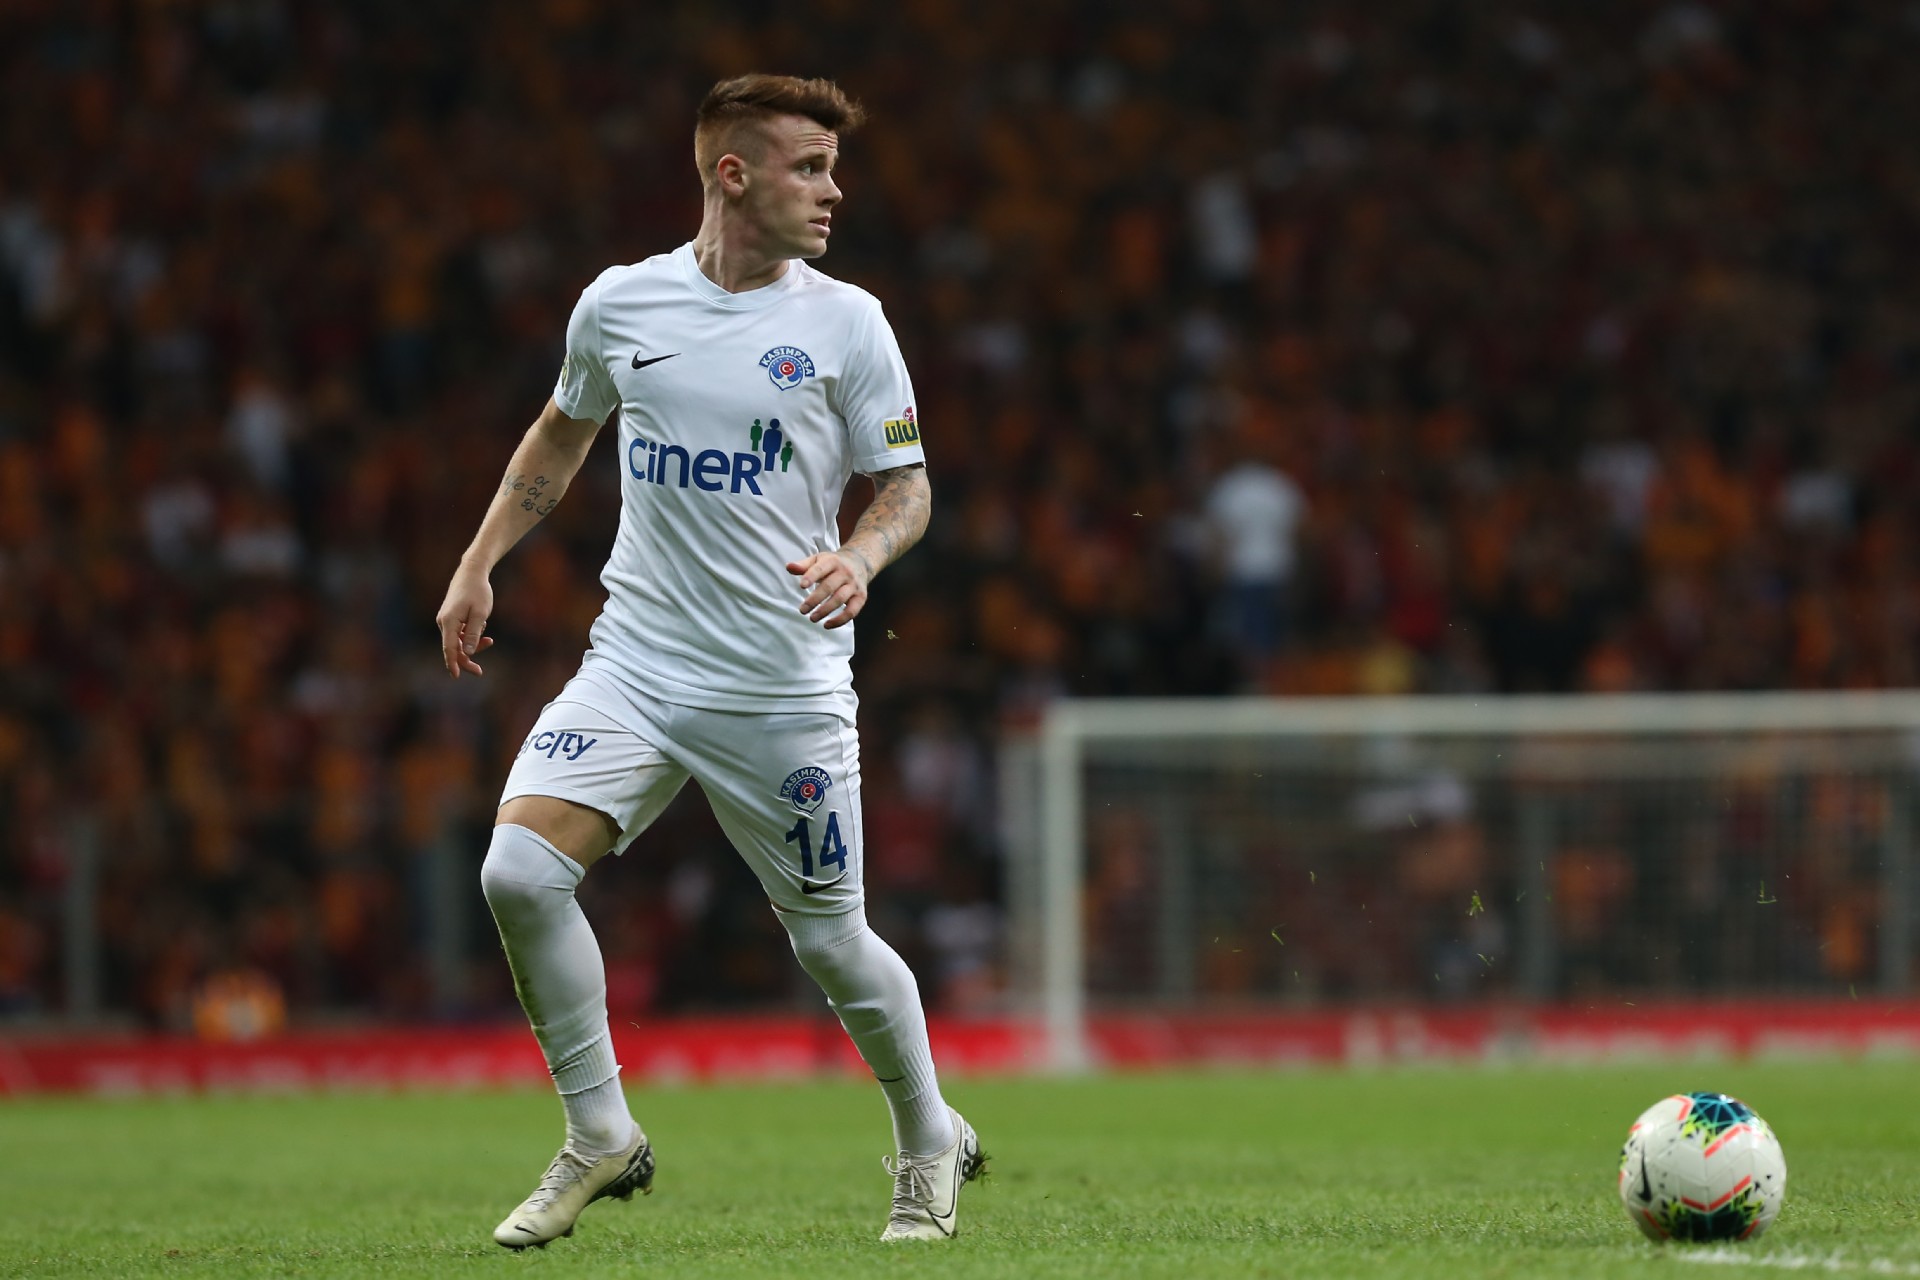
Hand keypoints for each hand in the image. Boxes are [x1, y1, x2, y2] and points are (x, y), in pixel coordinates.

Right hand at [435, 562, 496, 676]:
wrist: (471, 573)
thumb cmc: (478, 592)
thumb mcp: (481, 613)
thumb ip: (474, 633)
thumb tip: (469, 653)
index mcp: (449, 621)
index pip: (449, 648)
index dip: (453, 663)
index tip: (456, 676)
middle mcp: (444, 622)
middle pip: (453, 648)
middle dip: (467, 659)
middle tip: (479, 671)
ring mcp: (446, 621)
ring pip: (458, 642)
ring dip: (473, 645)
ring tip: (489, 640)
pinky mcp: (451, 619)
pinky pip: (460, 634)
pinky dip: (471, 636)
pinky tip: (482, 627)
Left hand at [787, 549, 872, 628]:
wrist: (860, 563)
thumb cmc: (833, 563)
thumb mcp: (819, 559)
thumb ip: (803, 565)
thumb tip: (788, 567)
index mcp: (833, 561)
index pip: (821, 568)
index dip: (811, 576)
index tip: (801, 586)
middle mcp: (845, 573)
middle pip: (829, 586)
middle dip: (815, 599)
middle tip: (802, 610)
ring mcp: (854, 585)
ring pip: (840, 599)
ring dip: (825, 610)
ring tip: (812, 618)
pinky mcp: (861, 597)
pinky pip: (852, 611)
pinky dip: (840, 620)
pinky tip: (827, 625)